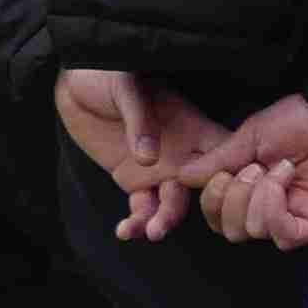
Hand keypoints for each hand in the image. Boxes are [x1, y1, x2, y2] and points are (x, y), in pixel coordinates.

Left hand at [54, 68, 234, 240]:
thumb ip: (140, 121)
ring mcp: (159, 171)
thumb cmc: (108, 75)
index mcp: (193, 128)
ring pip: (173, 203)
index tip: (229, 193)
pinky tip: (125, 231)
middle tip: (183, 215)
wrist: (75, 86)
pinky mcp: (133, 181)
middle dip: (196, 208)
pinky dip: (136, 223)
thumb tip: (148, 159)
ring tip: (151, 232)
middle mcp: (183, 154)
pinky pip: (141, 208)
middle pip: (203, 187)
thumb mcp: (127, 88)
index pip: (224, 154)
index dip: (232, 174)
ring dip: (164, 220)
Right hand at [184, 95, 307, 250]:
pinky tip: (281, 181)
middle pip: (230, 230)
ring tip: (272, 169)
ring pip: (252, 232)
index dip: (211, 200)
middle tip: (250, 169)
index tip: (222, 172)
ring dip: (254, 196)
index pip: (216, 216)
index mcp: (248, 189)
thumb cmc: (299, 122)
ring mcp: (291, 218)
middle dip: (229, 199)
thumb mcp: (247, 138)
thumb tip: (182, 177)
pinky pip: (281, 236)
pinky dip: (272, 208)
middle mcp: (267, 208)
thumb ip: (217, 161)